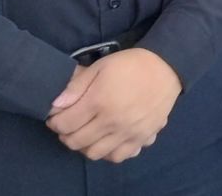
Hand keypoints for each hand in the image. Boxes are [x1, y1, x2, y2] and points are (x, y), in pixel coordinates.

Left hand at [46, 49, 182, 162]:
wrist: (167, 68)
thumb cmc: (130, 65)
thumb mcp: (100, 67)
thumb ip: (76, 86)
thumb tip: (55, 105)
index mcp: (99, 101)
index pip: (64, 124)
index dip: (54, 122)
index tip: (56, 117)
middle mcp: (112, 121)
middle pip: (76, 142)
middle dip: (65, 135)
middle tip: (69, 125)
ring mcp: (127, 132)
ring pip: (94, 153)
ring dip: (84, 146)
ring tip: (87, 133)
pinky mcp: (142, 138)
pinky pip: (118, 156)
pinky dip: (108, 153)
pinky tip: (107, 141)